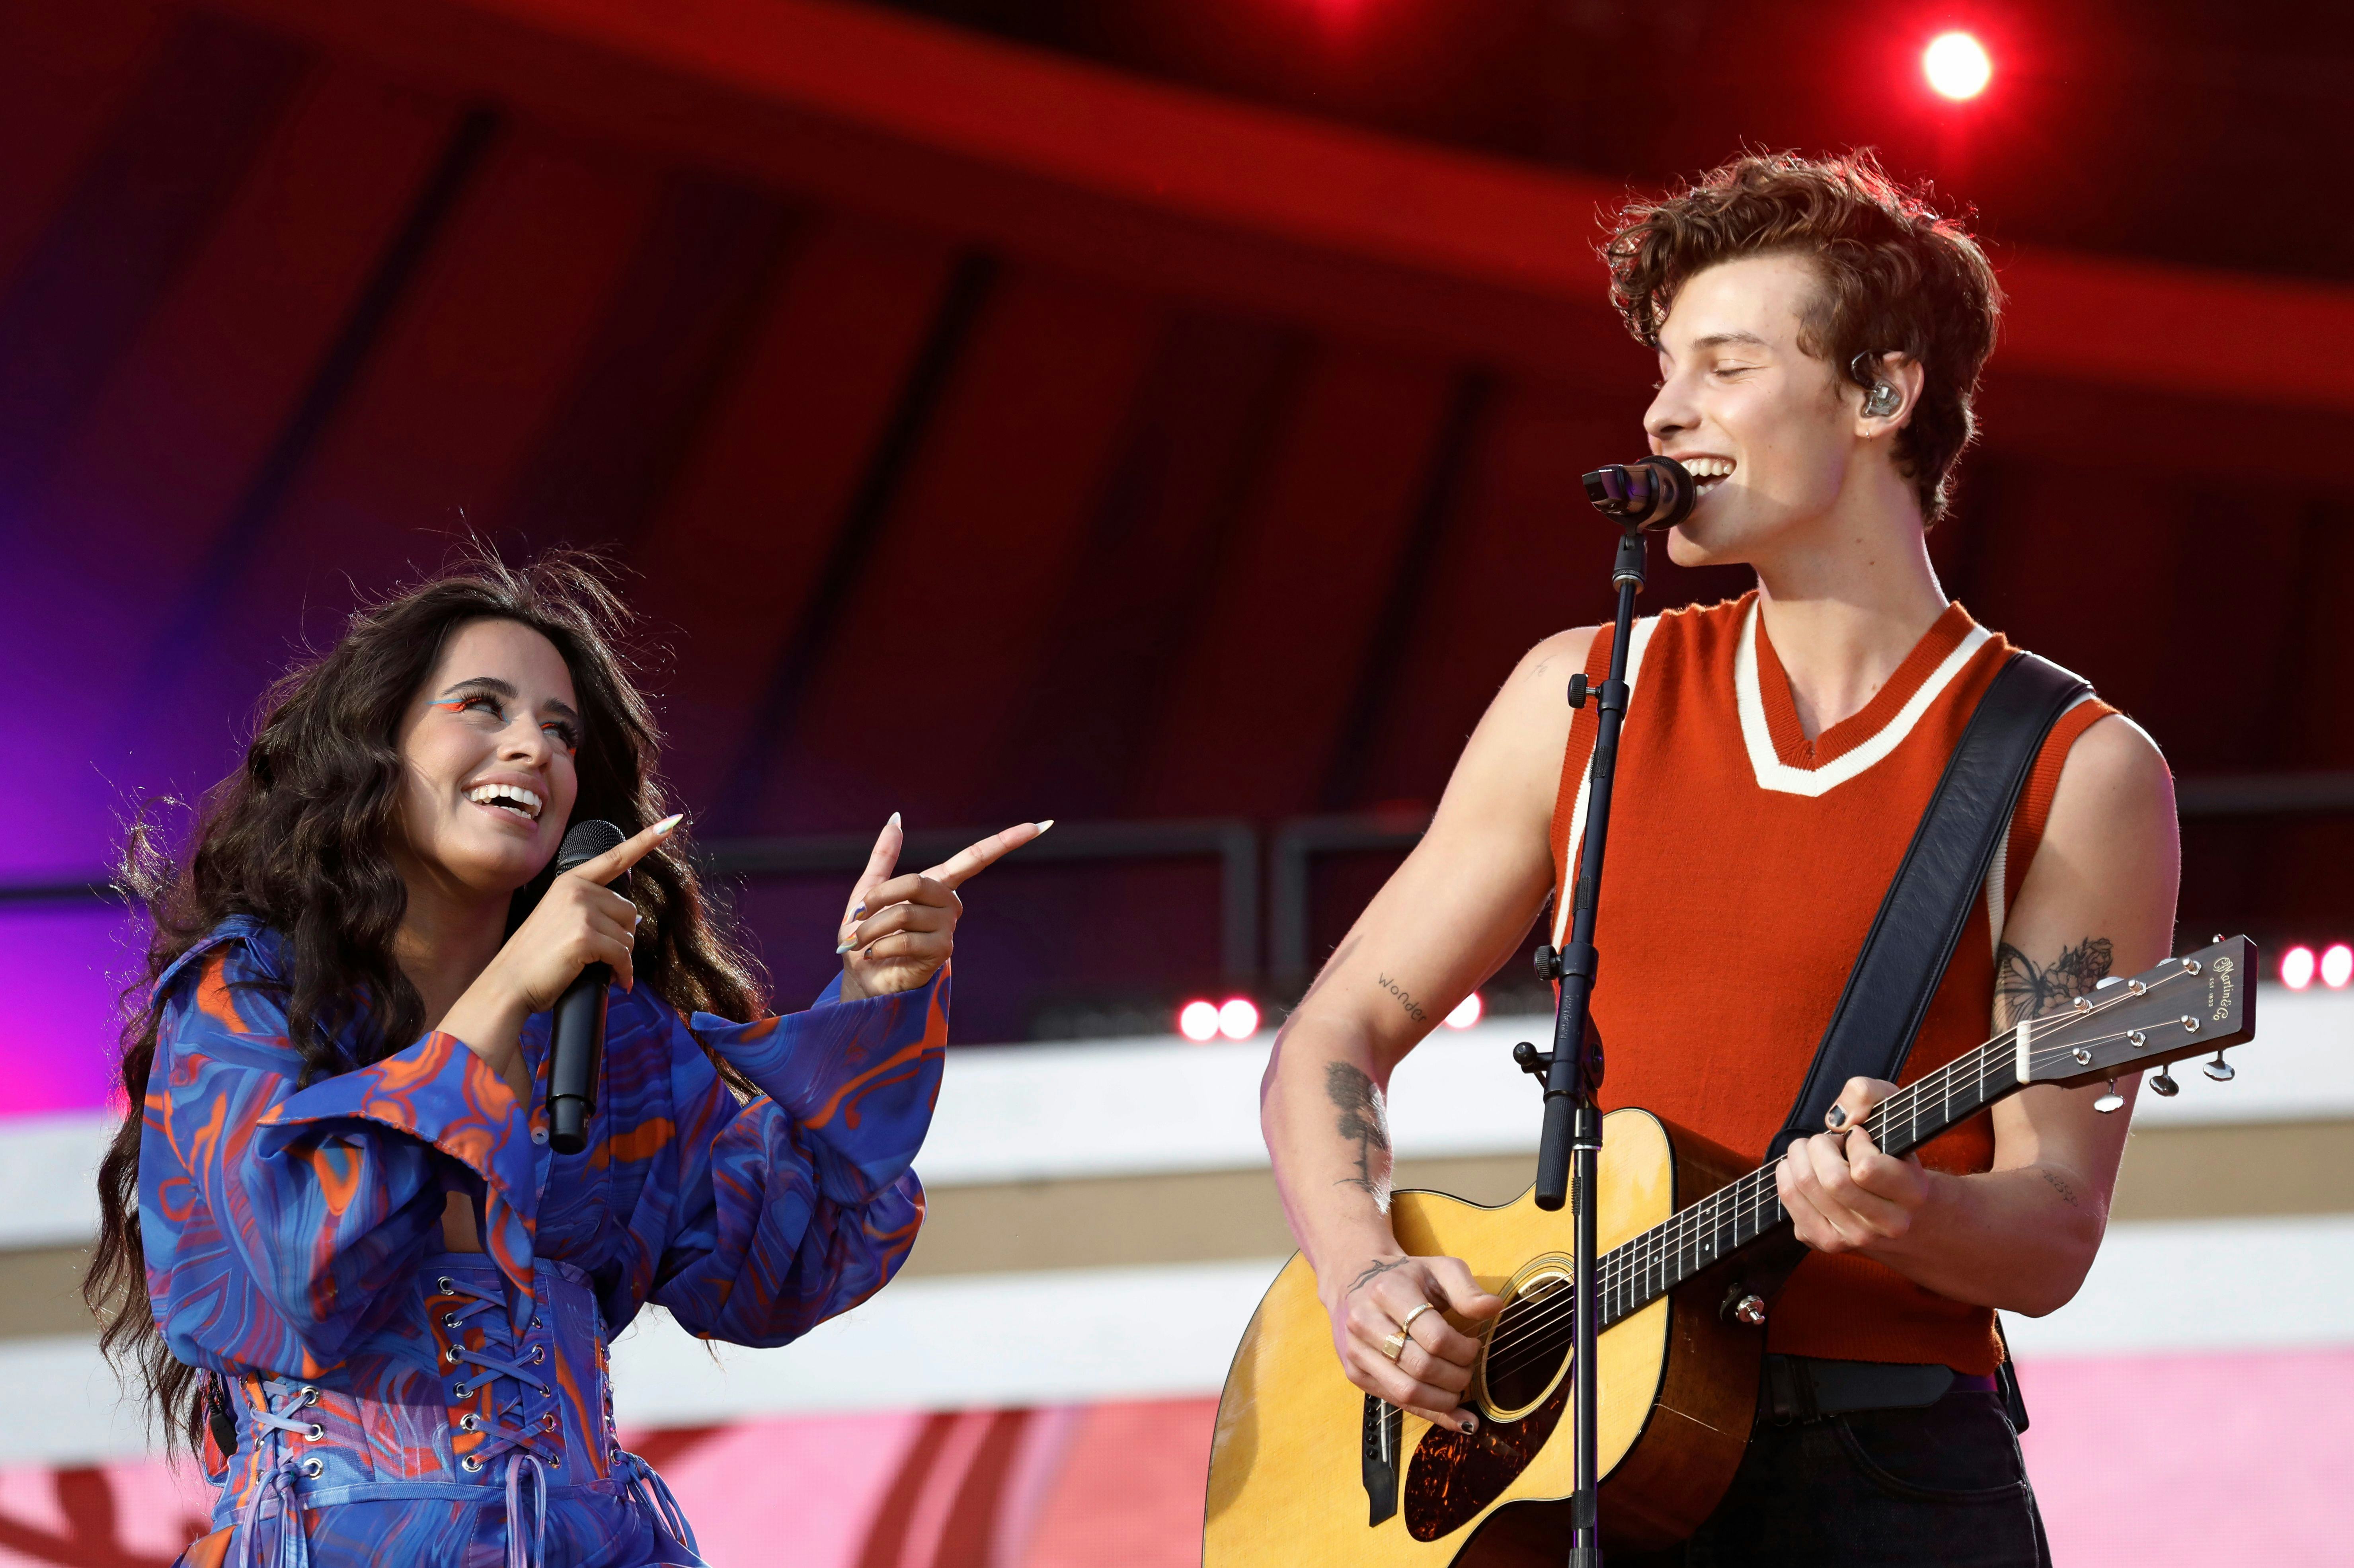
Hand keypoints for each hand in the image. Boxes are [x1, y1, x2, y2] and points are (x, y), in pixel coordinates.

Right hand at [442, 814, 680, 1098]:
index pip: (615, 857)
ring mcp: (580, 912)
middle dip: (621, 937)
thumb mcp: (561, 920)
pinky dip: (624, 972)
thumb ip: (592, 910)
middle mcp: (576, 890)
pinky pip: (623, 956)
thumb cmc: (536, 958)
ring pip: (629, 935)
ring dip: (621, 957)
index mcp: (570, 882)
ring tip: (599, 967)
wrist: (509, 983)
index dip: (645, 841)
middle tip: (600, 955)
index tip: (671, 823)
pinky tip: (617, 981)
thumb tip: (635, 919)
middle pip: (629, 910)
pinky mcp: (585, 937)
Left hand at [835, 814, 1047, 1000]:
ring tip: (863, 940)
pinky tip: (876, 955)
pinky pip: (906, 939)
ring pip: (906, 912)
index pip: (975, 858)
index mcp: (936, 886)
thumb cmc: (866, 937)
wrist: (863, 979)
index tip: (1039, 826)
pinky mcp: (942, 952)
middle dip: (879, 898)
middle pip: (917, 882)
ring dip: (872, 927)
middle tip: (858, 915)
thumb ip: (884, 857)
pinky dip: (880, 946)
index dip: (1006, 841)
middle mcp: (949, 905)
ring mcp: (948, 929)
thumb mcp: (867, 891)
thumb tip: (896, 817)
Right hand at [1323, 1253, 1502, 1433]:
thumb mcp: (1439, 1270)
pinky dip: (1430, 1413)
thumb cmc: (1406, 1276)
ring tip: (1459, 1388)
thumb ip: (1467, 1289)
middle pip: (1422, 1367)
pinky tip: (1454, 1413)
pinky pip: (1396, 1402)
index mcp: (1387, 1291)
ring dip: (1444, 1400)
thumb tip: (1494, 1307)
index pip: (1434, 1337)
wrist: (1355, 1279)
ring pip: (1407, 1392)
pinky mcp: (1355, 1373)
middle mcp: (1364, 1322)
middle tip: (1468, 1369)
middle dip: (1456, 1377)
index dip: (1463, 1350)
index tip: (1474, 1345)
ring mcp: (1356, 1351)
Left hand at [1777, 1075, 1935, 1255]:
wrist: (1900, 1207)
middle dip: (1819, 1146)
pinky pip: (1789, 1202)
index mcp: (1913, 1194)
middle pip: (1831, 1181)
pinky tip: (1805, 1170)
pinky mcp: (1824, 1243)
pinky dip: (1787, 1175)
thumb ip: (1868, 1094)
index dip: (1854, 1142)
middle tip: (1827, 1141)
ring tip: (1813, 1152)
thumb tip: (1839, 1120)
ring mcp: (1855, 1239)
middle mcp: (1887, 1224)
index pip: (1866, 1168)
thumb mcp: (1892, 1111)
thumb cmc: (1893, 1152)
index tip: (1858, 1137)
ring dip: (1799, 1157)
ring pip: (1805, 1189)